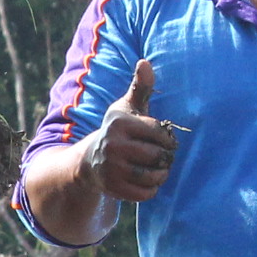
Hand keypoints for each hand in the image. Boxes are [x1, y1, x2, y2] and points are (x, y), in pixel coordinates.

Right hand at [83, 58, 178, 201]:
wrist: (89, 161)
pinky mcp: (112, 188)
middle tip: (161, 157)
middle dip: (165, 158)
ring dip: (161, 175)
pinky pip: (145, 194)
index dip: (167, 139)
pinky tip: (146, 182)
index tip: (162, 140)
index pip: (160, 133)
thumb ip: (140, 87)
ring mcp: (112, 168)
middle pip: (158, 156)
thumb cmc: (117, 131)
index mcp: (120, 123)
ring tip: (157, 169)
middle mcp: (113, 145)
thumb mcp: (126, 108)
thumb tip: (145, 62)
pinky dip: (151, 190)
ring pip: (154, 176)